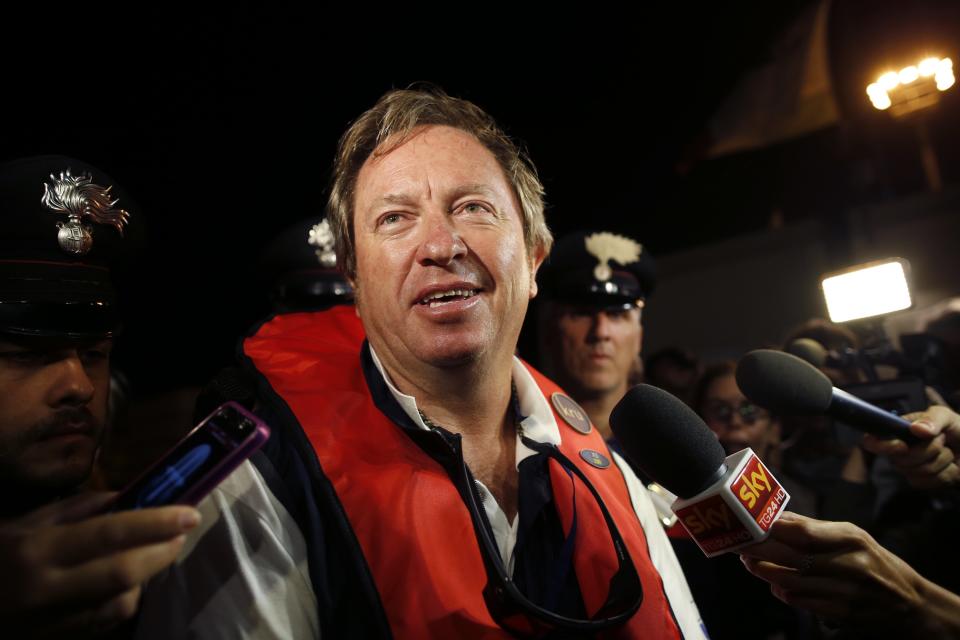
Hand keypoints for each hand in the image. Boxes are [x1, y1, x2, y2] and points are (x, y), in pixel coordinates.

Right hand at [0, 492, 199, 637]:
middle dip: (162, 550)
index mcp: (38, 550)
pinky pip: (105, 622)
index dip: (155, 523)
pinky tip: (128, 581)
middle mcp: (48, 589)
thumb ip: (79, 509)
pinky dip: (125, 599)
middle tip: (182, 531)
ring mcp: (53, 622)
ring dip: (146, 577)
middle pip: (124, 572)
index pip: (109, 534)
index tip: (189, 512)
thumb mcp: (24, 522)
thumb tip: (129, 496)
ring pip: (121, 603)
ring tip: (155, 553)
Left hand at [739, 512, 959, 636]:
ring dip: (764, 571)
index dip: (770, 527)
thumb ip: (814, 528)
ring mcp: (845, 592)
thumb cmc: (874, 562)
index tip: (747, 522)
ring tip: (749, 562)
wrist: (909, 604)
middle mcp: (849, 564)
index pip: (802, 531)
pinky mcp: (841, 613)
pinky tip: (774, 583)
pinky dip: (782, 592)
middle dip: (758, 549)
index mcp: (851, 539)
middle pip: (790, 555)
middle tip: (738, 543)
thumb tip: (776, 517)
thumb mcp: (852, 536)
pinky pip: (801, 602)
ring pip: (790, 581)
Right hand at [862, 405, 959, 488]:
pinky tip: (950, 466)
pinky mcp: (921, 481)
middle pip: (898, 459)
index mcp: (899, 431)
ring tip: (948, 452)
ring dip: (940, 461)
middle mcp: (899, 450)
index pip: (873, 441)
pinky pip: (926, 482)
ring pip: (914, 471)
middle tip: (943, 440)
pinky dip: (944, 474)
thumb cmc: (958, 429)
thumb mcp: (947, 416)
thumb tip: (916, 429)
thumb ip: (932, 419)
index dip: (882, 446)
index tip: (901, 446)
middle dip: (928, 450)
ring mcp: (909, 467)